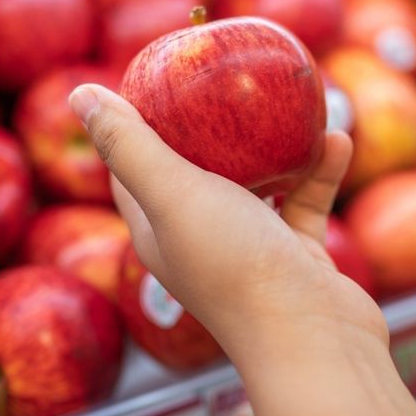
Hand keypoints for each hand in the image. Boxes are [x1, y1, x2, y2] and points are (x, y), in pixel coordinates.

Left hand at [68, 83, 386, 366]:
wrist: (315, 339)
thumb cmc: (235, 266)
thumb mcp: (174, 195)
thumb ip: (129, 145)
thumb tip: (78, 94)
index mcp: (158, 230)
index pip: (133, 169)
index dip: (136, 122)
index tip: (157, 75)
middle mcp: (199, 240)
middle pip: (197, 169)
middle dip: (211, 123)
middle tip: (227, 78)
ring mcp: (250, 249)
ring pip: (258, 183)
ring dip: (275, 144)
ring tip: (293, 100)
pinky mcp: (295, 255)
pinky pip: (304, 201)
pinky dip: (318, 170)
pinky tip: (337, 138)